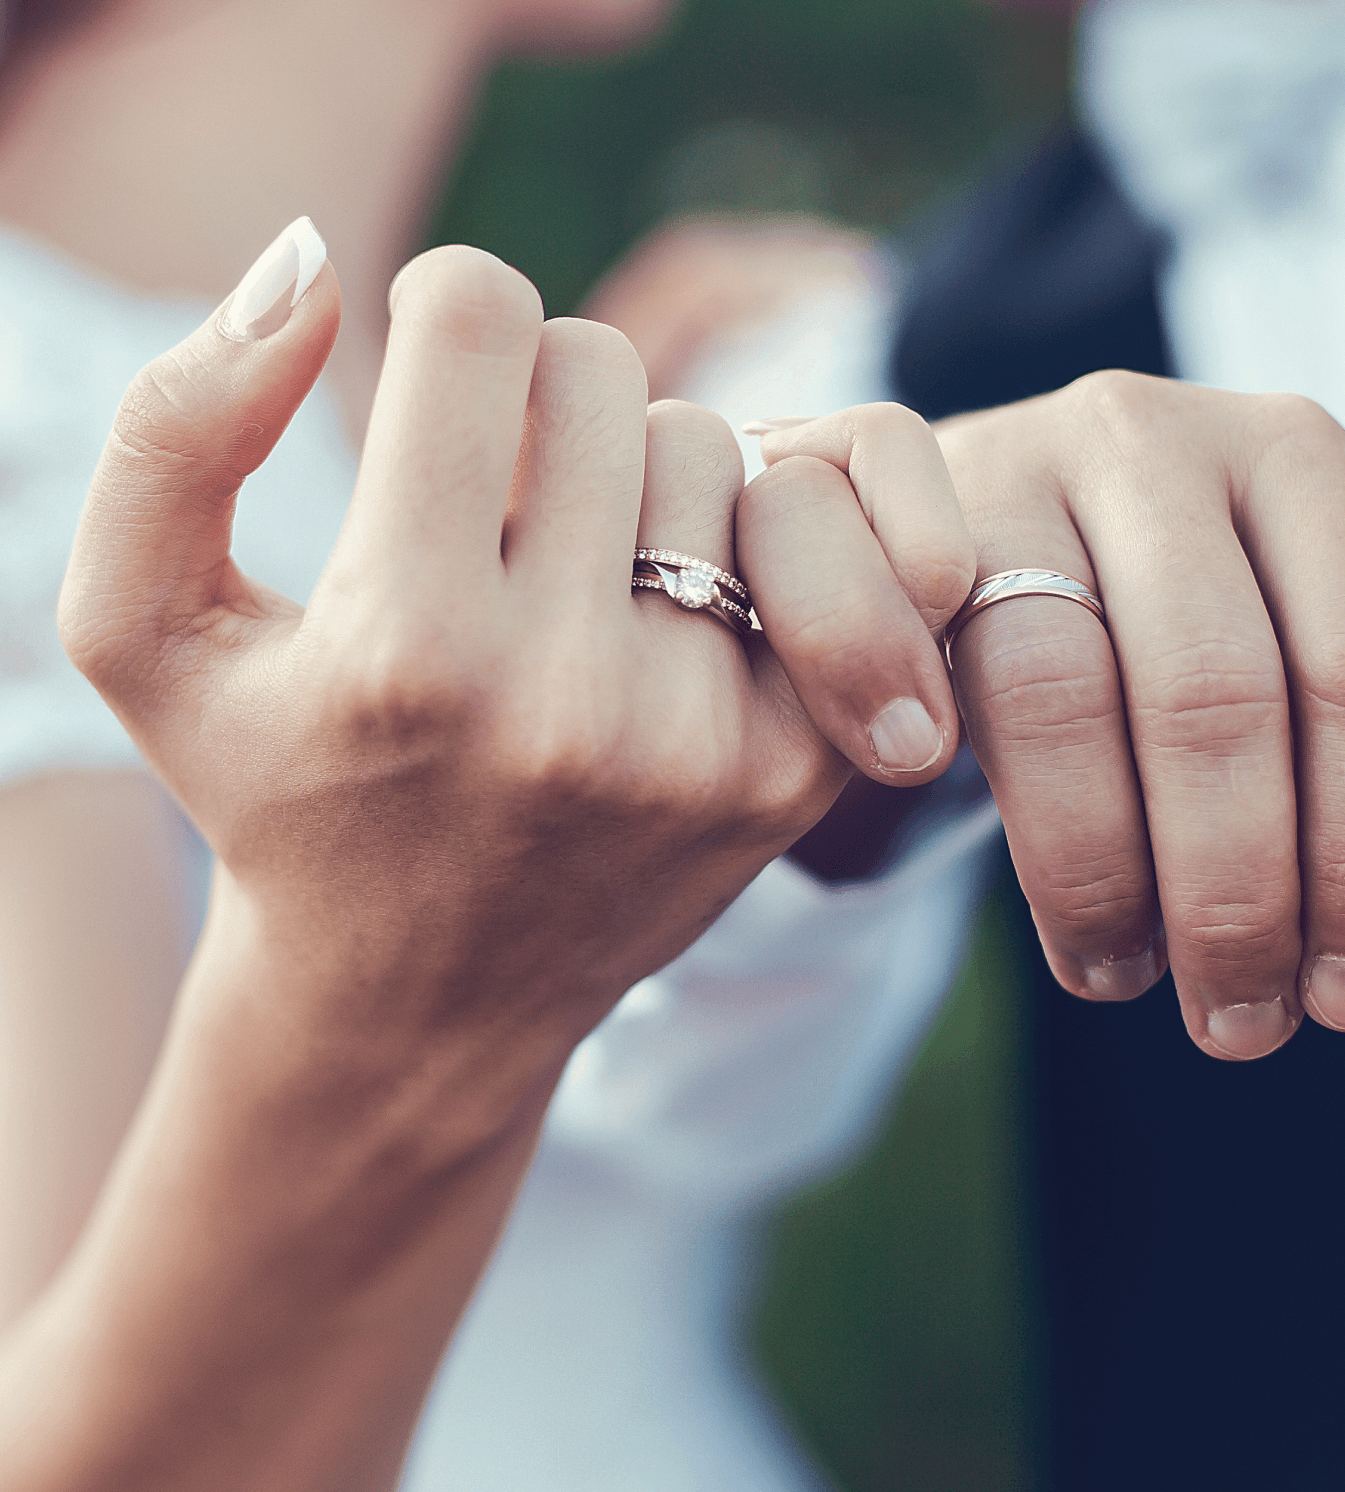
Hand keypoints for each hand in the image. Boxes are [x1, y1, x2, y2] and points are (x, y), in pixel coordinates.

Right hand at [59, 239, 868, 1131]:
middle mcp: (570, 701)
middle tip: (502, 502)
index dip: (446, 317)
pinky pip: (827, 541)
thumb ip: (176, 435)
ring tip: (576, 575)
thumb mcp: (146, 635)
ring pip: (712, 447)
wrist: (422, 1000)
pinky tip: (676, 602)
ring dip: (641, 477)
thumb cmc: (278, 795)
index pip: (480, 324)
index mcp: (407, 649)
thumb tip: (309, 268)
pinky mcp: (796, 771)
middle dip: (543, 406)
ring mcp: (701, 743)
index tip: (436, 389)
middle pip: (606, 372)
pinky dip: (751, 536)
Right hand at [749, 377, 1344, 1060]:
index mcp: (1303, 462)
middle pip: (1216, 690)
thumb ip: (1344, 808)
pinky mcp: (899, 543)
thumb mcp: (1268, 682)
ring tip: (1131, 982)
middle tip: (1241, 1026)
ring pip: (1063, 694)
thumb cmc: (1145, 621)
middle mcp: (1163, 441)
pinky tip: (1064, 925)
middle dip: (1236, 892)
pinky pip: (945, 697)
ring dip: (1107, 879)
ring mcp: (1017, 472)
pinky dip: (1012, 832)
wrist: (967, 525)